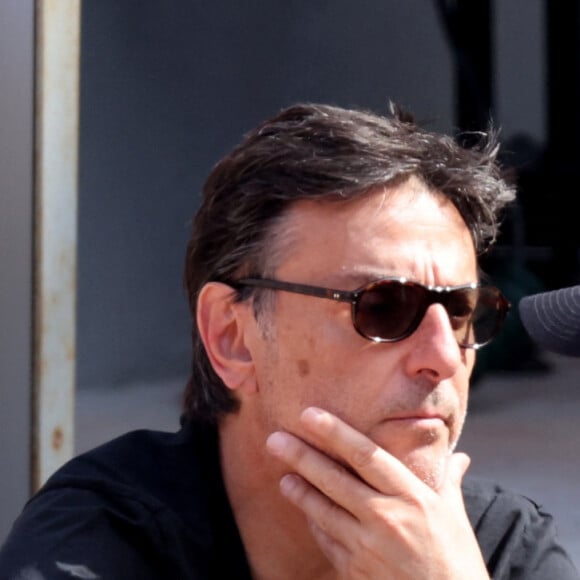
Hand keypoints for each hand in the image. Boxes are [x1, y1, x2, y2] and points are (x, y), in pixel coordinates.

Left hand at [266, 407, 488, 579]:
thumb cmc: (456, 560)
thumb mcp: (454, 516)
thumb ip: (449, 481)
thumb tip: (460, 457)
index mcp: (412, 496)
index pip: (365, 455)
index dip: (335, 432)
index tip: (309, 415)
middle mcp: (386, 517)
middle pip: (334, 479)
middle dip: (301, 456)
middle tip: (274, 439)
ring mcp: (368, 547)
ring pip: (323, 511)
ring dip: (300, 492)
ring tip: (284, 477)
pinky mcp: (355, 572)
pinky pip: (328, 541)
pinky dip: (316, 524)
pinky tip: (307, 512)